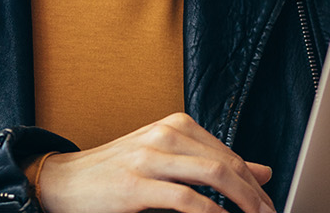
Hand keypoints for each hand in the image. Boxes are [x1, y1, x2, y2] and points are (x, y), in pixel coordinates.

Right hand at [34, 112, 274, 212]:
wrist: (61, 181)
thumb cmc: (115, 172)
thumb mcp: (169, 160)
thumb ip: (212, 163)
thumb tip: (263, 172)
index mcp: (176, 126)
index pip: (230, 154)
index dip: (254, 183)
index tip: (268, 204)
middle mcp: (166, 134)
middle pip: (227, 164)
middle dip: (254, 194)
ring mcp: (150, 157)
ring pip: (214, 176)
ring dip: (242, 202)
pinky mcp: (136, 185)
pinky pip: (186, 200)